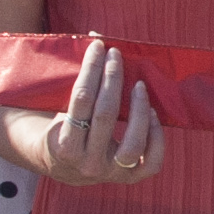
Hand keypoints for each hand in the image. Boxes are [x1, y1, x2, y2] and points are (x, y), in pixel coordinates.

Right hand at [22, 37, 167, 187]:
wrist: (60, 164)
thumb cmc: (60, 125)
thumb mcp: (57, 105)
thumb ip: (74, 75)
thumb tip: (97, 35)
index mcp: (63, 145)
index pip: (80, 99)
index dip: (91, 69)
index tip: (99, 46)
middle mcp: (86, 163)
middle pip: (105, 114)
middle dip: (113, 78)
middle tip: (116, 56)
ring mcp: (109, 173)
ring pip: (133, 143)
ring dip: (140, 110)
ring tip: (140, 86)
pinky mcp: (127, 177)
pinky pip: (151, 162)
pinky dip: (156, 138)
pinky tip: (153, 114)